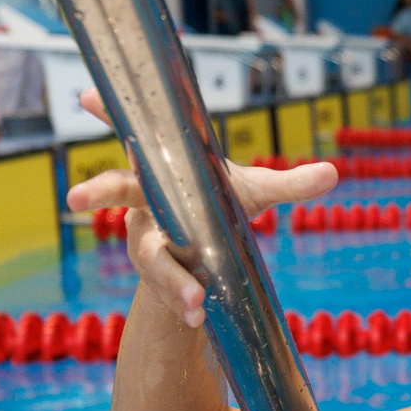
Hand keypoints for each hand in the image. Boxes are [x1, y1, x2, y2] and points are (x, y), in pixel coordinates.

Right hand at [61, 89, 336, 328]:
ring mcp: (144, 239)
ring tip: (195, 302)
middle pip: (117, 190)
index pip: (137, 135)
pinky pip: (161, 287)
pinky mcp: (154, 274)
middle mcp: (145, 201)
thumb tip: (334, 173)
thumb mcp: (255, 194)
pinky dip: (179, 301)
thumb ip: (290, 186)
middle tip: (76, 195)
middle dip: (98, 191)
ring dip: (170, 277)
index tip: (90, 94)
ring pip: (148, 255)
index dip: (110, 114)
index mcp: (166, 169)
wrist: (208, 256)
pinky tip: (197, 316)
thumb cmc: (219, 207)